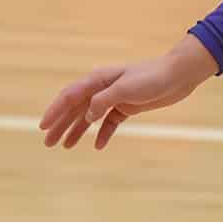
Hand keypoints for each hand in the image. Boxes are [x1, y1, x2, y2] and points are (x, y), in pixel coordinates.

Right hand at [39, 35, 217, 150]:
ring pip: (91, 116)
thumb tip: (87, 116)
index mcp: (100, 79)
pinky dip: (103, 133)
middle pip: (77, 107)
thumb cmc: (153, 77)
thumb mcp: (125, 88)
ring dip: (78, 130)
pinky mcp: (129, 106)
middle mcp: (105, 87)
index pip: (71, 95)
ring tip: (65, 146)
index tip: (43, 127)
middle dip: (61, 124)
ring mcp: (117, 97)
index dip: (56, 110)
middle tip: (48, 143)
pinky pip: (110, 122)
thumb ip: (103, 101)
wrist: (179, 75)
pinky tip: (98, 146)